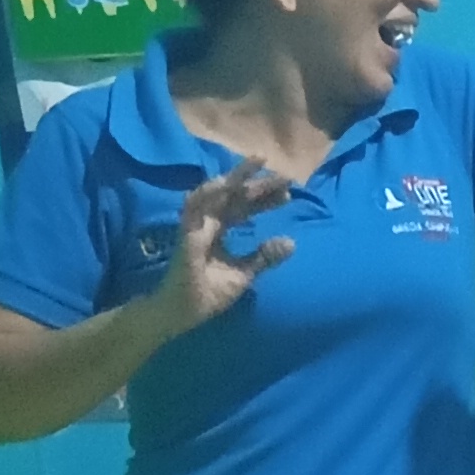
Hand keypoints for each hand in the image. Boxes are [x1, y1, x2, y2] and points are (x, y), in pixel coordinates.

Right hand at [159, 160, 295, 329]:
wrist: (183, 312)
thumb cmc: (209, 293)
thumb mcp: (244, 273)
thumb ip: (264, 257)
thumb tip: (291, 242)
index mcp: (221, 228)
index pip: (245, 207)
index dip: (265, 199)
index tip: (288, 191)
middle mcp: (209, 221)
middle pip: (236, 196)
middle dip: (259, 184)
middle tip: (285, 175)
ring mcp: (196, 224)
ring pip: (217, 192)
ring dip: (236, 177)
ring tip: (258, 162)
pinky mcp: (186, 233)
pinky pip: (194, 208)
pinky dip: (208, 193)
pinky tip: (225, 183)